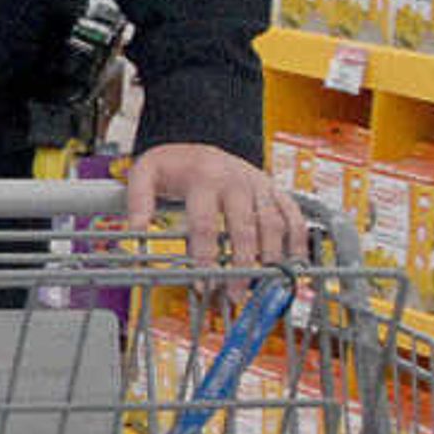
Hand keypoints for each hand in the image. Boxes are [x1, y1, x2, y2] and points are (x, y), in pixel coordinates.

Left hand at [123, 139, 300, 269]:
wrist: (202, 141)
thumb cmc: (176, 164)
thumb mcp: (146, 173)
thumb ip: (137, 200)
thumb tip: (135, 230)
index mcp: (204, 178)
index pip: (206, 223)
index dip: (205, 256)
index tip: (202, 282)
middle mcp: (236, 180)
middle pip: (244, 227)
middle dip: (242, 265)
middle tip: (236, 293)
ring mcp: (259, 184)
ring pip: (273, 223)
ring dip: (271, 257)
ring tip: (264, 283)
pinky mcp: (274, 189)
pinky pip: (294, 214)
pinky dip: (298, 238)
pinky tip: (295, 261)